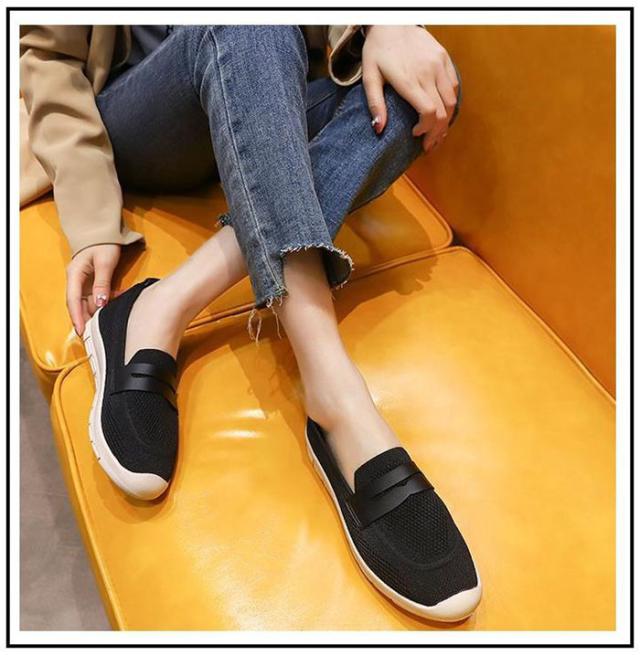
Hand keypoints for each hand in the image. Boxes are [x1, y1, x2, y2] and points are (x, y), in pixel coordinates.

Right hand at [66, 244, 120, 336]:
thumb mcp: (104, 263)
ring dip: (99, 311)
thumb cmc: (103, 243)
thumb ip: (102, 283)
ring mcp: (84, 282)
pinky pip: (98, 296)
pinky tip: (118, 301)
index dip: (77, 317)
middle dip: (87, 319)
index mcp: (75, 275)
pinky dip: (106, 301)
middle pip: (79, 305)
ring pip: (89, 302)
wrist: (104, 231)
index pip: (73, 301)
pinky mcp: (93, 282)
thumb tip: (100, 304)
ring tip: (110, 320)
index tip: (82, 332)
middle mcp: (76, 281)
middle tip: (95, 335)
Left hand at [362, 26, 459, 151]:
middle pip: (443, 111)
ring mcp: (439, 64)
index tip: (415, 134)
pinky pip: (454, 86)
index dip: (426, 129)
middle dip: (437, 132)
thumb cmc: (378, 50)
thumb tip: (378, 129)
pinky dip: (451, 103)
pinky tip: (442, 112)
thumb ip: (375, 104)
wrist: (392, 21)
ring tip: (437, 133)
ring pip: (452, 100)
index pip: (428, 112)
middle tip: (429, 145)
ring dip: (447, 121)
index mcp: (408, 80)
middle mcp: (427, 72)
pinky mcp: (444, 58)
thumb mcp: (369, 76)